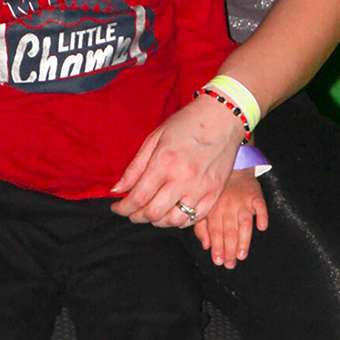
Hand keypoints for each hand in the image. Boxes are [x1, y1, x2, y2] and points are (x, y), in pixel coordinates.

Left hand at [111, 98, 243, 226]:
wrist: (222, 118)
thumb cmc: (186, 124)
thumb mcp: (154, 139)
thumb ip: (134, 167)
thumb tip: (117, 190)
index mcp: (164, 162)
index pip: (138, 197)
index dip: (123, 208)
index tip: (117, 208)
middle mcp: (182, 178)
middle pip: (153, 213)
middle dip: (137, 217)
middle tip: (132, 212)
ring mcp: (201, 188)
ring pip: (173, 221)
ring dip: (157, 221)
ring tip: (152, 213)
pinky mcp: (215, 193)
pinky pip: (194, 219)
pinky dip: (180, 221)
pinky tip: (172, 212)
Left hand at [194, 169, 267, 267]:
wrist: (235, 168)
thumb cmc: (219, 193)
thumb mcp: (207, 208)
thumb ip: (202, 227)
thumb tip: (206, 246)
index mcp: (214, 210)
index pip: (215, 231)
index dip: (217, 246)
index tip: (218, 261)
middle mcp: (228, 206)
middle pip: (229, 230)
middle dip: (229, 249)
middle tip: (230, 264)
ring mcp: (243, 201)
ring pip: (244, 222)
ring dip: (243, 238)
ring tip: (242, 254)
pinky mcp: (256, 196)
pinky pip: (261, 206)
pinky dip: (262, 215)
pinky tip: (262, 227)